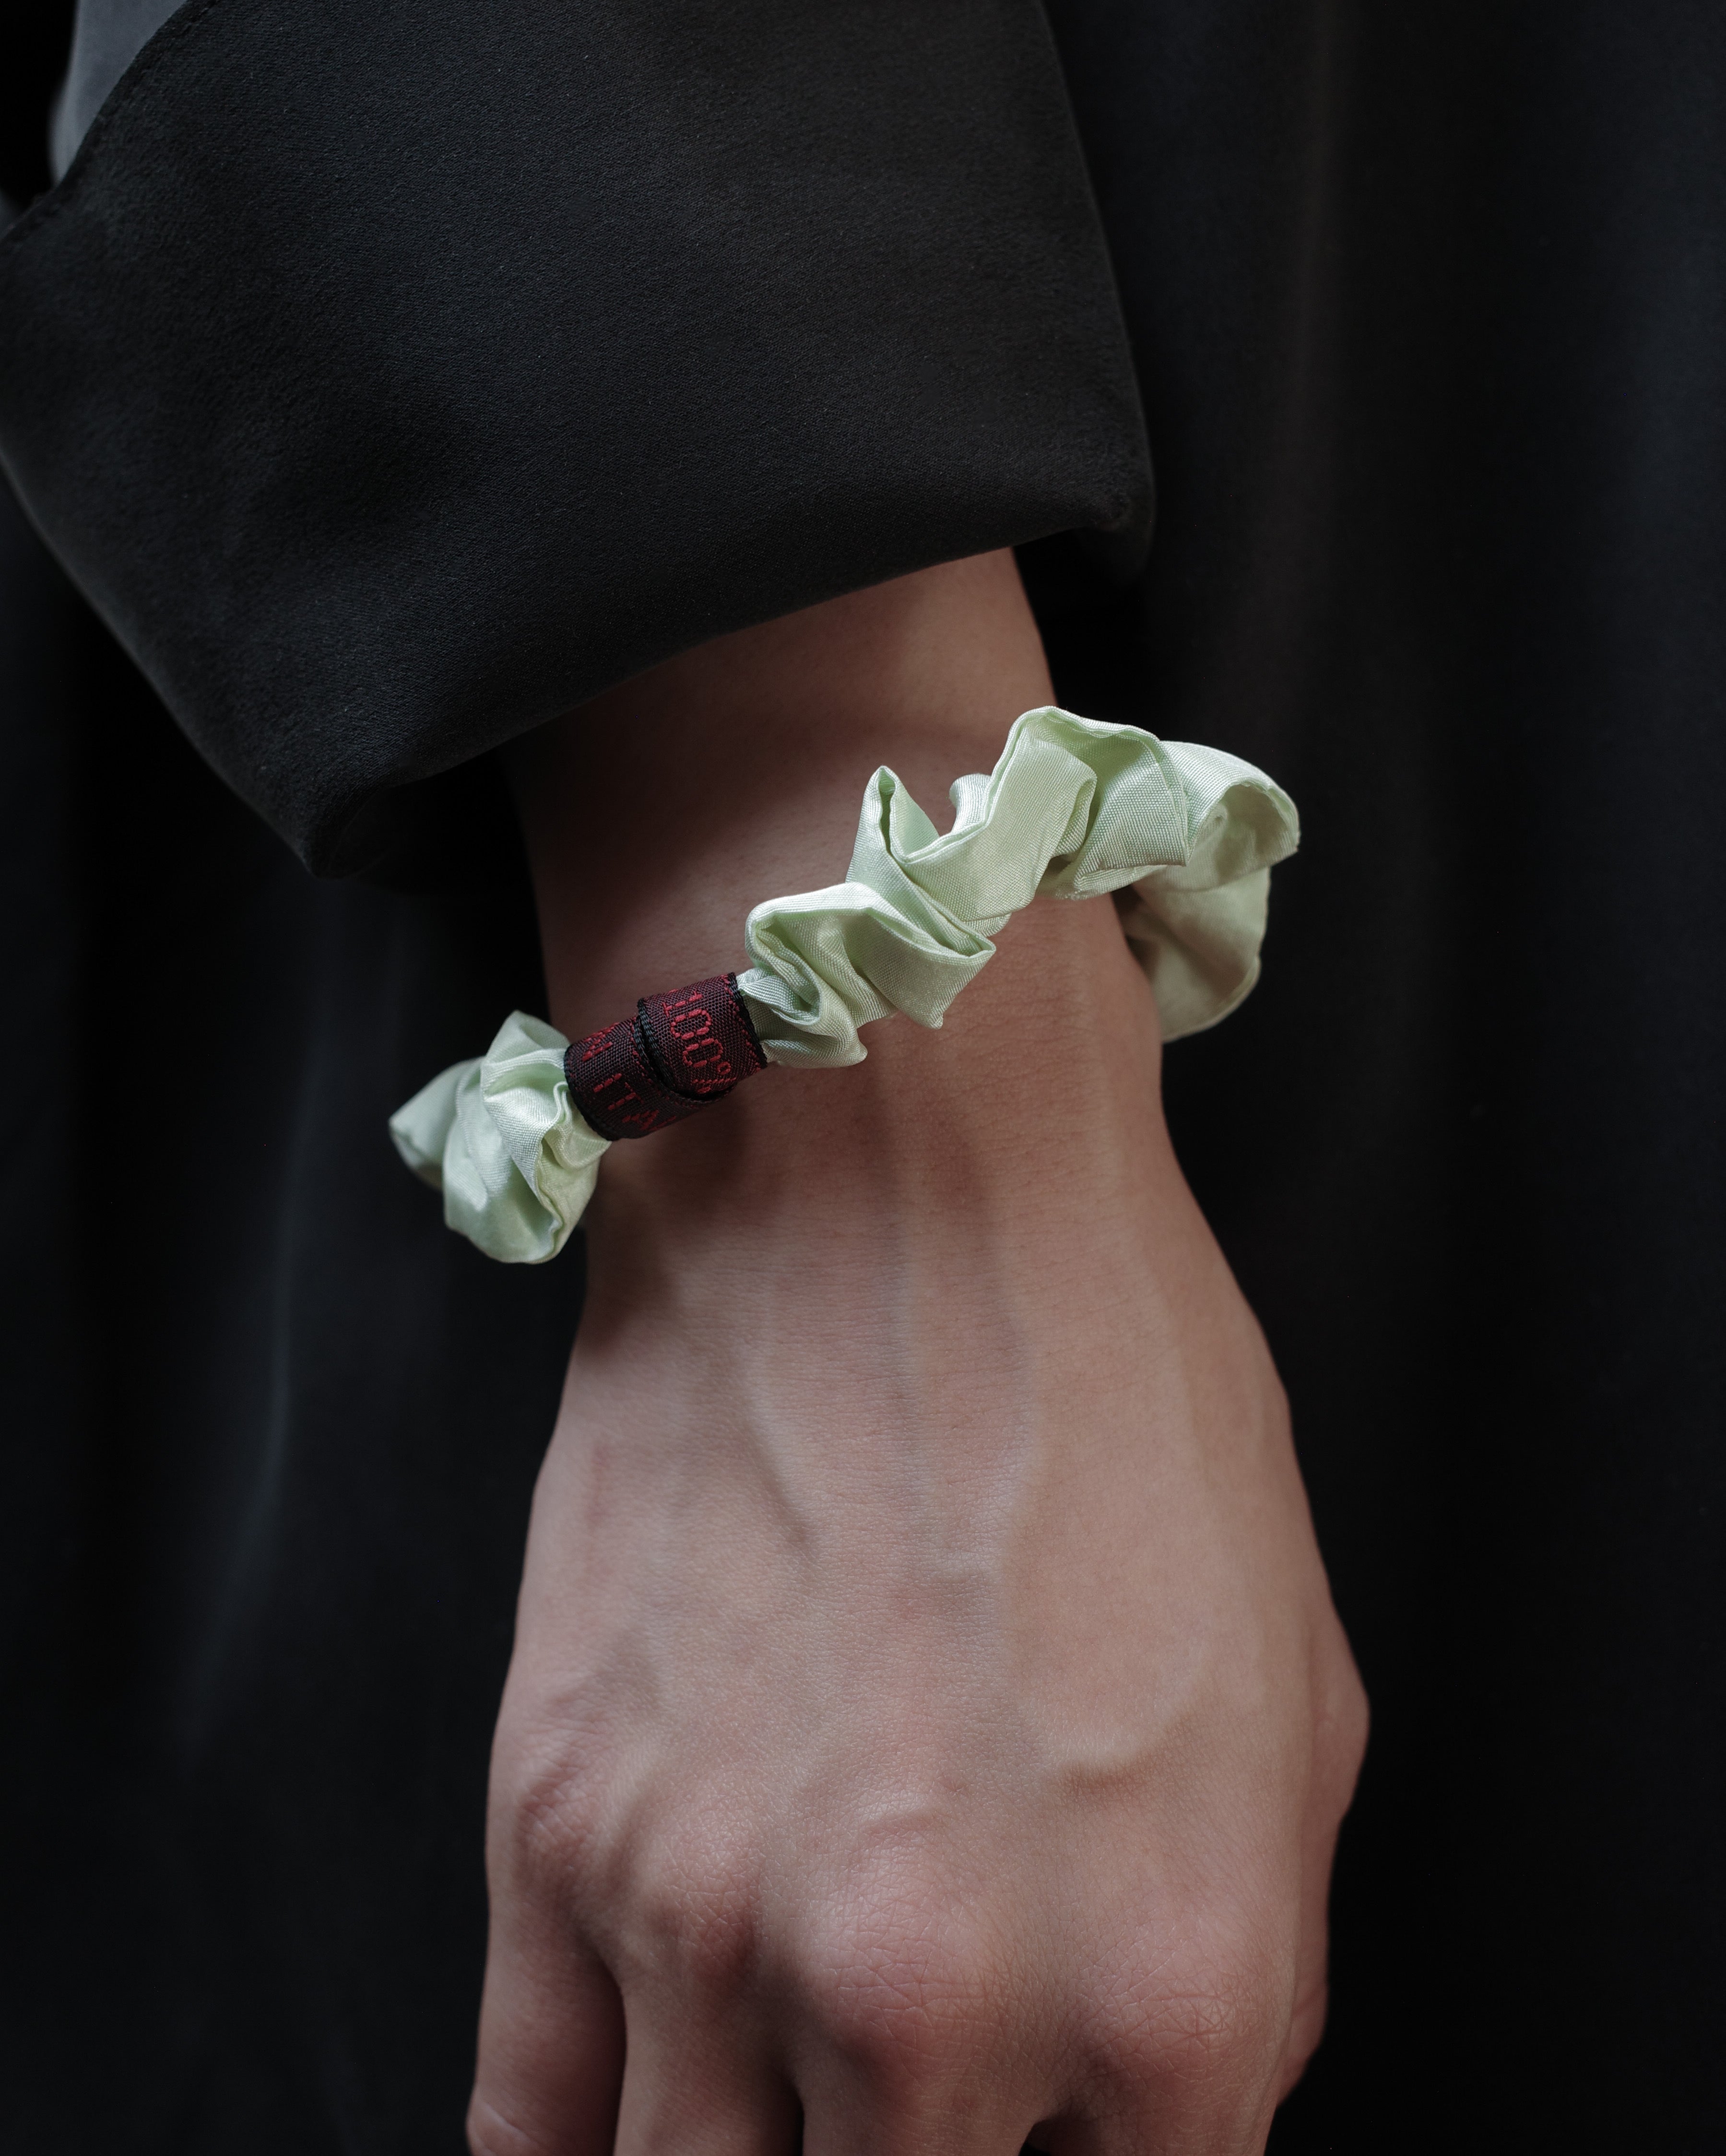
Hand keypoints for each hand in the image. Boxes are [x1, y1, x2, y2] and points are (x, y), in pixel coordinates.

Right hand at [476, 556, 1366, 2153]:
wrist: (890, 1194)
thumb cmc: (1114, 1407)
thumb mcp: (1296, 1713)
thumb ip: (1239, 1978)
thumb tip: (1124, 2111)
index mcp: (1170, 1988)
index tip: (1048, 2123)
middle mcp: (930, 2002)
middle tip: (929, 2080)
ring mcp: (713, 1926)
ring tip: (796, 2072)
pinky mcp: (552, 1834)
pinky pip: (532, 2129)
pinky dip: (588, 2153)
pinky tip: (642, 2108)